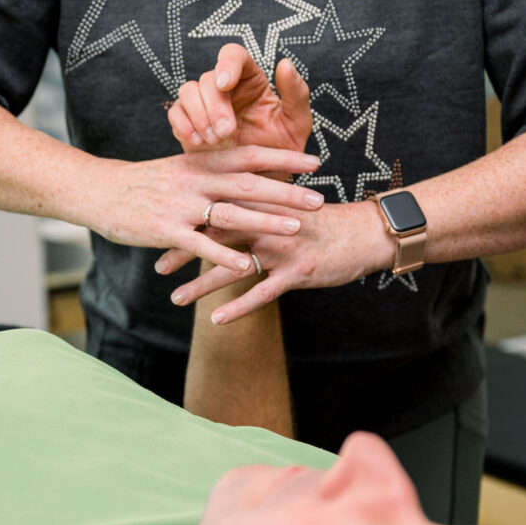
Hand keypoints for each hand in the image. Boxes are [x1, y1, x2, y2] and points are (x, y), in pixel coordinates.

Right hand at [87, 146, 323, 272]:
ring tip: (295, 231)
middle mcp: (195, 180)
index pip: (250, 155)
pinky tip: (246, 267)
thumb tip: (248, 172)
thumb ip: (213, 171)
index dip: (284, 159)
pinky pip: (199, 245)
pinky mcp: (165, 231)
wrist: (99, 190)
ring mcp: (181, 206)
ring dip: (265, 222)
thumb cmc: (145, 182)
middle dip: (286, 193)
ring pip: (229, 214)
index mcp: (201, 162)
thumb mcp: (181, 167)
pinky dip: (223, 256)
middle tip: (318, 201)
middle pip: (248, 184)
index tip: (315, 162)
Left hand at [156, 201, 394, 322]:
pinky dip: (237, 307)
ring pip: (232, 267)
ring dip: (201, 285)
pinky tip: (216, 320)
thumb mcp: (291, 208)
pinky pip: (261, 293)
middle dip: (184, 252)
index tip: (163, 230)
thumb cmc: (327, 223)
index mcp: (264, 204)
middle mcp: (268, 223)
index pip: (217, 209)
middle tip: (158, 266)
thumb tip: (234, 210)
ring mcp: (282, 248)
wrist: (367, 233)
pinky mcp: (298, 273)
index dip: (189, 221)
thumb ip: (261, 208)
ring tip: (176, 299)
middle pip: (216, 236)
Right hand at [168, 44, 311, 152]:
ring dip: (198, 115)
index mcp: (251, 81)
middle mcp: (225, 88)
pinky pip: (176, 113)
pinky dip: (183, 125)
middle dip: (215, 105)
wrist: (263, 182)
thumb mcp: (297, 124)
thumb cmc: (282, 149)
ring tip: (214, 141)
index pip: (234, 55)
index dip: (226, 63)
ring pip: (188, 91)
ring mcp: (204, 105)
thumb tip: (286, 64)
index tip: (226, 83)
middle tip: (226, 132)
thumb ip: (296, 94)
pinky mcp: (188, 123)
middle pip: (208, 78)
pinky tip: (198, 142)